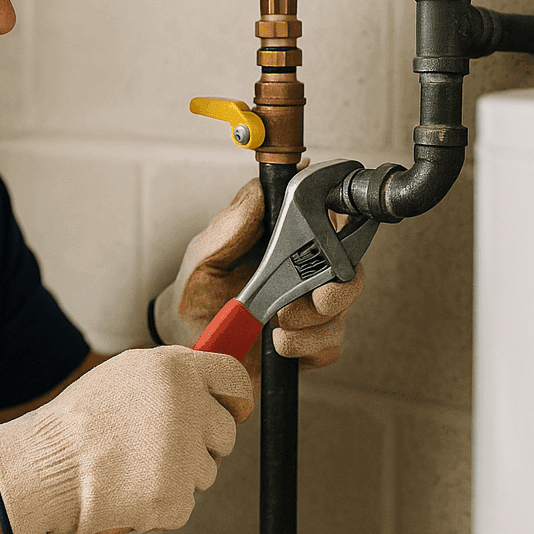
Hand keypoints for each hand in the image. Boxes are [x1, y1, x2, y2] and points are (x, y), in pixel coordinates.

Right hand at [0, 347, 251, 533]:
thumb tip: (208, 390)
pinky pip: (184, 505)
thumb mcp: (124, 377)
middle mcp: (186, 404)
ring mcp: (183, 452)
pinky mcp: (174, 496)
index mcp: (174, 369)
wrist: (43, 468)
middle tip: (160, 450)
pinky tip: (127, 491)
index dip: (237, 398)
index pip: (233, 377)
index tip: (235, 411)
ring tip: (130, 467)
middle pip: (225, 432)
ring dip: (177, 476)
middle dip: (201, 445)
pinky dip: (159, 506)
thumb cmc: (76, 425)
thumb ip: (170, 379)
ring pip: (206, 471)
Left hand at [152, 171, 366, 369]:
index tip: (329, 241)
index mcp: (283, 243)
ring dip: (313, 319)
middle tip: (314, 297)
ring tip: (279, 321)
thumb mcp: (205, 254)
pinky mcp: (306, 345)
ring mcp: (308, 310)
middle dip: (336, 288)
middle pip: (349, 272)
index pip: (330, 226)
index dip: (341, 230)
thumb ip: (233, 224)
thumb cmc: (194, 293)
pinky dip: (306, 345)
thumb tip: (260, 187)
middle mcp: (303, 274)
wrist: (184, 343)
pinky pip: (329, 345)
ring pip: (341, 310)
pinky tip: (278, 341)